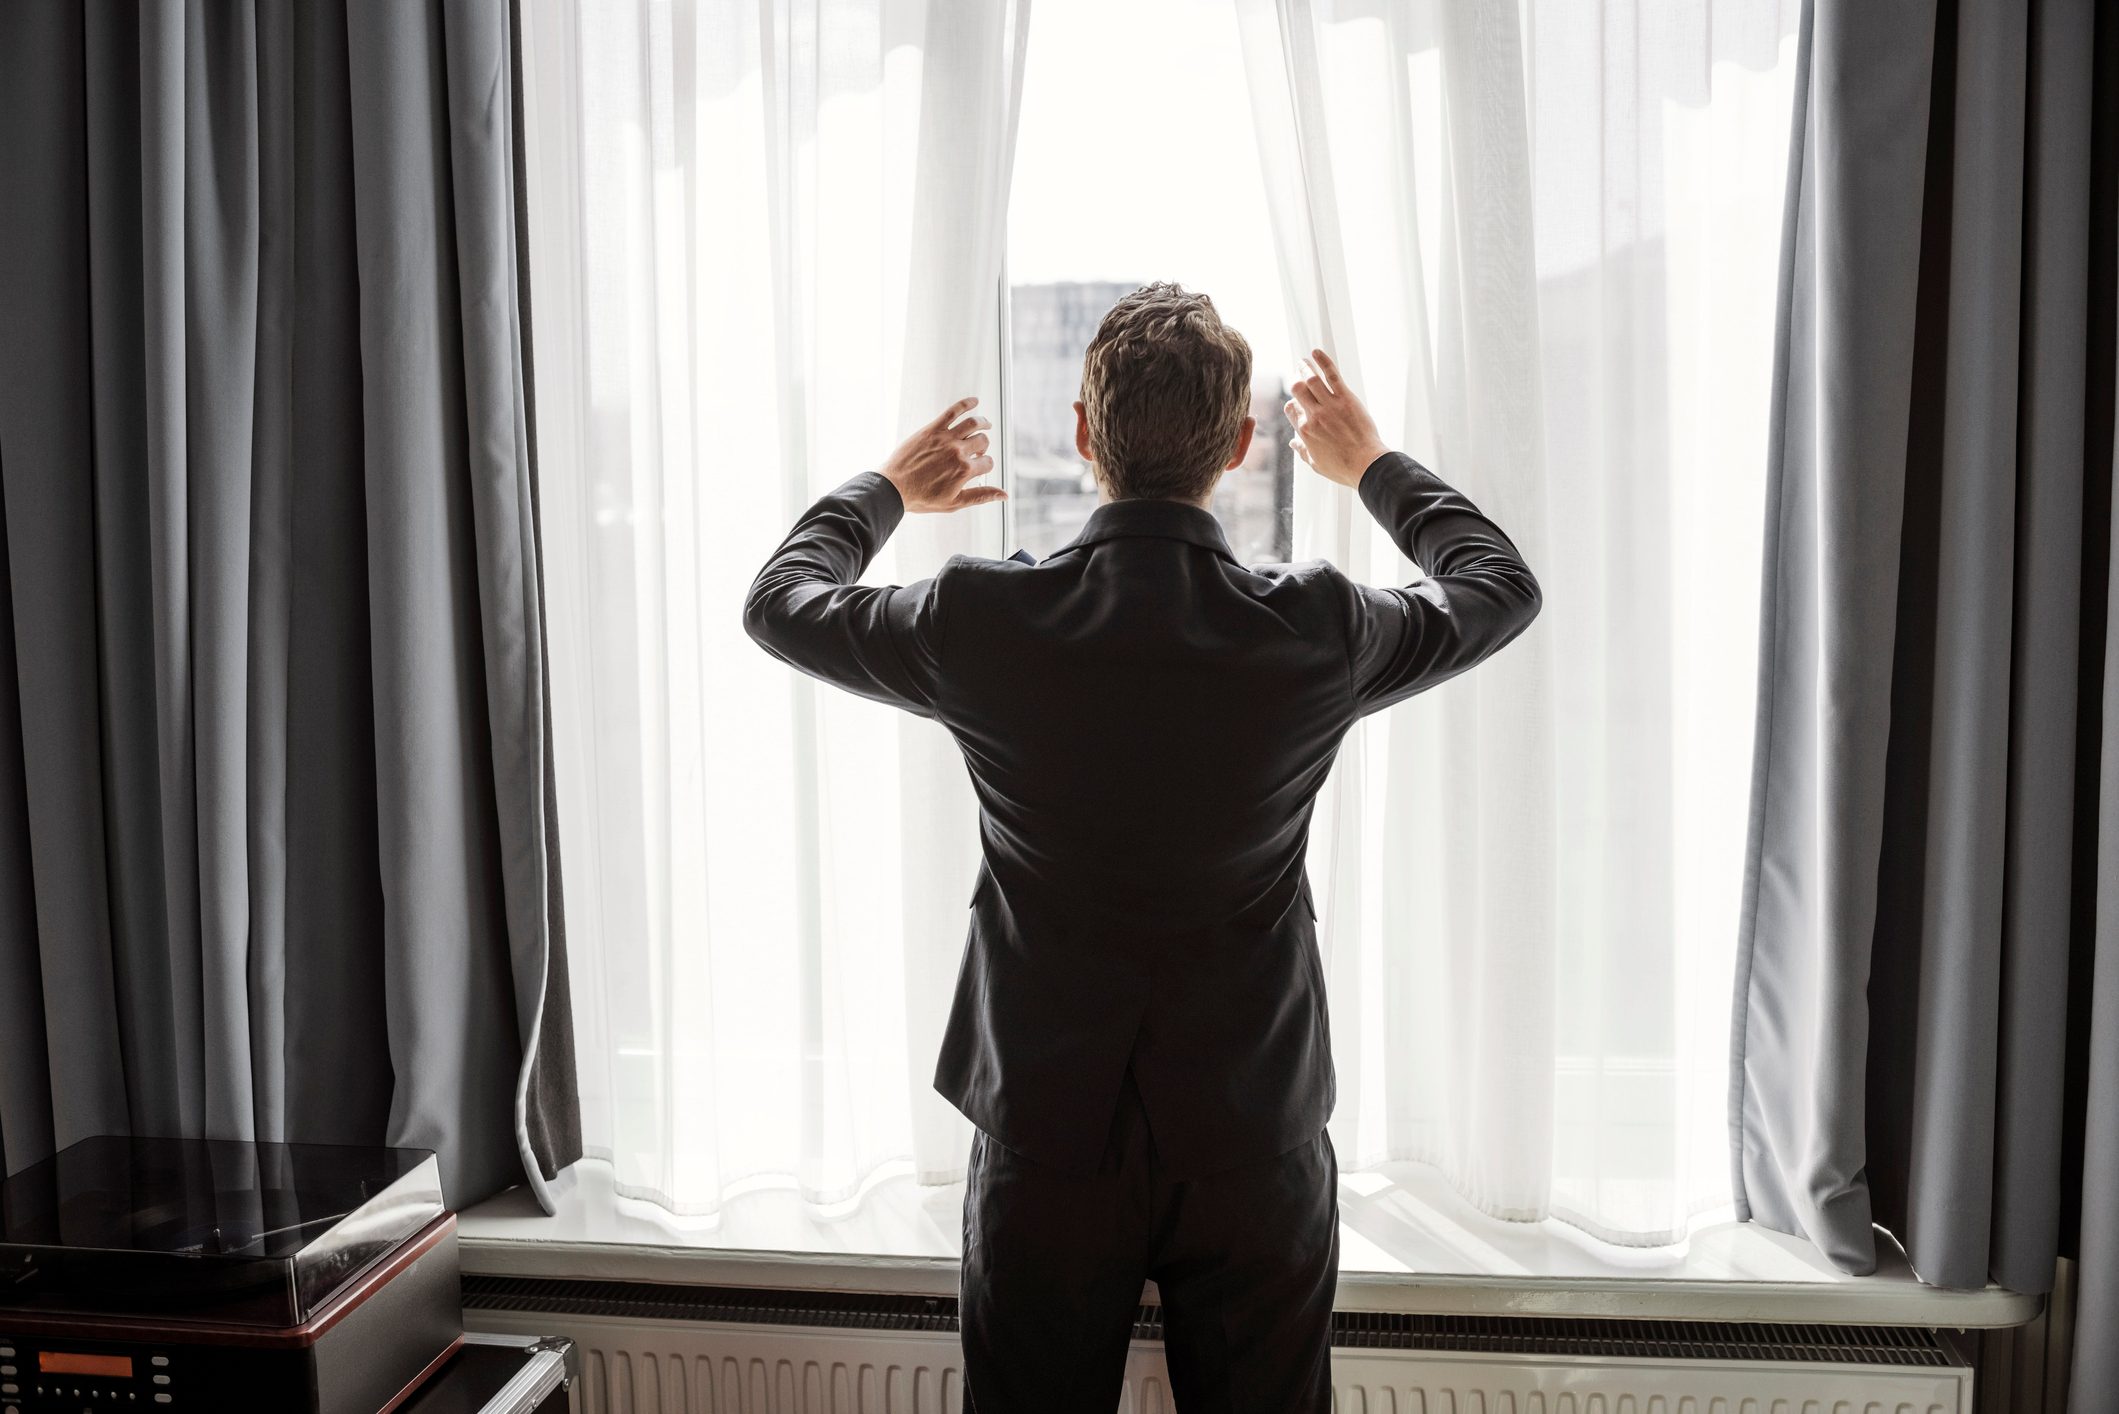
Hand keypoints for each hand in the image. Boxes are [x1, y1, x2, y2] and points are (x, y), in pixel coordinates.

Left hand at [880, 397, 1005, 513]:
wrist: (894, 488)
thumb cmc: (923, 498)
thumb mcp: (955, 503)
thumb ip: (981, 496)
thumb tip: (1005, 495)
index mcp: (965, 470)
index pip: (988, 462)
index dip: (985, 465)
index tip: (978, 467)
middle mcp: (958, 452)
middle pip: (983, 441)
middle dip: (984, 446)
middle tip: (978, 449)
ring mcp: (945, 438)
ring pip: (973, 423)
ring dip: (983, 422)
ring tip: (985, 423)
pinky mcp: (932, 429)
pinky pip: (952, 411)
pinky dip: (966, 403)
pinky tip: (974, 401)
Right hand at [1286, 348, 1390, 487]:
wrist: (1366, 464)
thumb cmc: (1342, 467)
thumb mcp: (1316, 463)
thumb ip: (1302, 450)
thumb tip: (1293, 442)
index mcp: (1304, 431)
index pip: (1291, 409)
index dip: (1292, 403)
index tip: (1297, 402)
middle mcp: (1313, 415)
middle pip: (1297, 390)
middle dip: (1296, 382)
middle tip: (1298, 376)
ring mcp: (1329, 405)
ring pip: (1311, 380)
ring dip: (1304, 368)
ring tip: (1303, 362)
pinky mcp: (1346, 398)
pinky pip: (1332, 375)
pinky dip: (1323, 362)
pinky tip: (1316, 353)